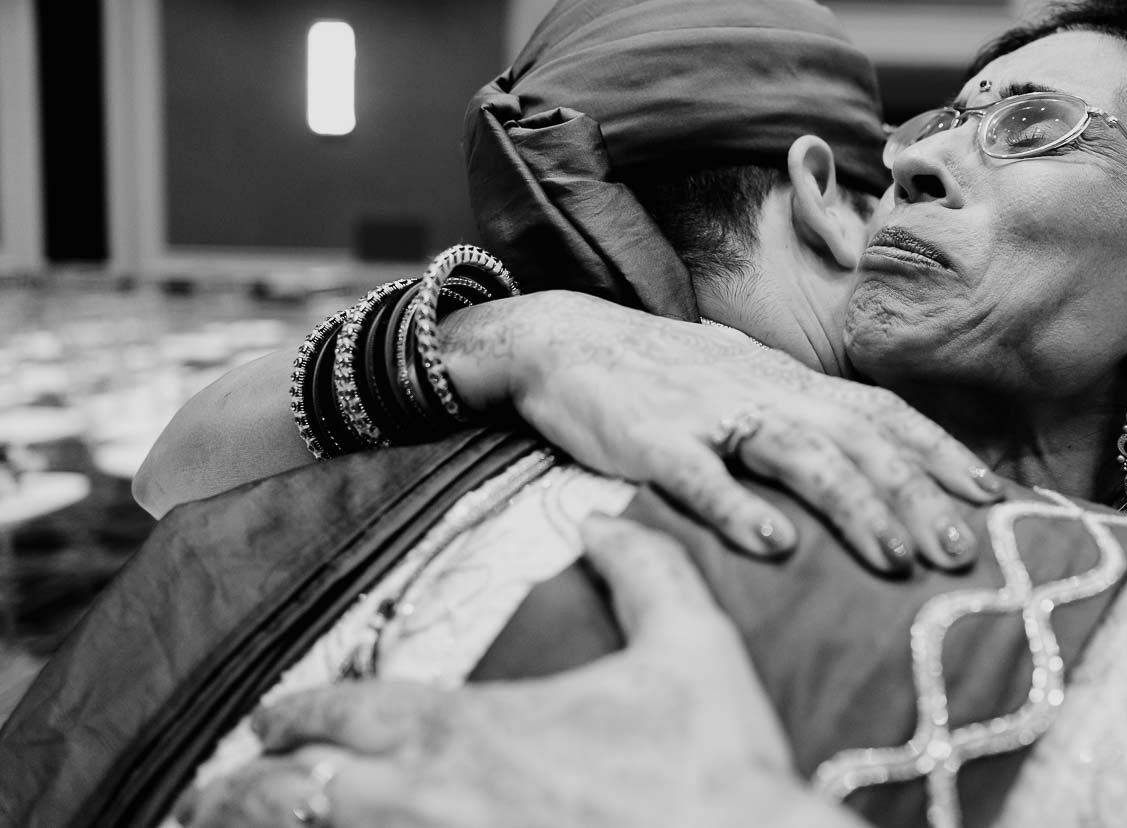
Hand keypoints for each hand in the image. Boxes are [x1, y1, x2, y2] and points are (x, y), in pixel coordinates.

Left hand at [178, 516, 865, 827]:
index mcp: (469, 729)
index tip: (271, 720)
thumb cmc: (717, 765)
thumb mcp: (694, 645)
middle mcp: (428, 802)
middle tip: (215, 790)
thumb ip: (647, 571)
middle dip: (242, 790)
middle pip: (288, 797)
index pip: (340, 714)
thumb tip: (604, 520)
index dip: (293, 716)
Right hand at [441, 291, 1004, 573]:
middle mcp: (765, 391)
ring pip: (798, 456)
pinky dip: (739, 509)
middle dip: (916, 496)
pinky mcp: (652, 440)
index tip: (992, 496)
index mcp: (791, 382)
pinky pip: (700, 477)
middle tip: (963, 551)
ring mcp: (711, 413)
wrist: (564, 339)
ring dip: (853, 507)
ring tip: (896, 559)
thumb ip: (803, 414)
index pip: (882, 412)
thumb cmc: (664, 372)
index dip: (939, 452)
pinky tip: (774, 547)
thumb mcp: (746, 380)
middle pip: (857, 441)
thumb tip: (869, 455)